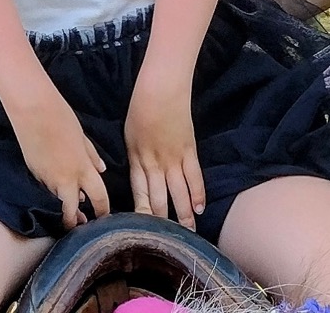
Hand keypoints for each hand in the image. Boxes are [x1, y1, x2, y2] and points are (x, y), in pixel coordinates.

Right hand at [8, 92, 109, 229]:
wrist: (33, 112)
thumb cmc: (62, 119)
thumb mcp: (83, 138)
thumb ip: (92, 156)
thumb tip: (101, 170)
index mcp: (83, 168)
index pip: (98, 198)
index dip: (102, 210)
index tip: (104, 218)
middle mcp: (65, 179)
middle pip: (72, 211)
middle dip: (76, 222)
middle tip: (81, 226)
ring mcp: (47, 179)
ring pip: (58, 200)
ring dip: (64, 205)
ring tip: (70, 212)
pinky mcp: (34, 175)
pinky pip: (46, 189)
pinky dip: (52, 192)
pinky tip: (54, 190)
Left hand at [125, 76, 204, 229]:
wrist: (160, 89)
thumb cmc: (141, 108)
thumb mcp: (130, 136)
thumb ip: (136, 158)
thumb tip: (140, 174)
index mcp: (137, 160)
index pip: (139, 194)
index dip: (142, 213)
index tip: (142, 231)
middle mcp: (154, 164)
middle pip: (158, 198)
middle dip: (162, 221)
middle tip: (167, 240)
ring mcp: (173, 158)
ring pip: (178, 192)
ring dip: (182, 214)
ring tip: (187, 232)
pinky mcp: (189, 150)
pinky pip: (194, 176)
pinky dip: (197, 193)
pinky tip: (200, 208)